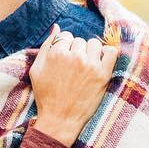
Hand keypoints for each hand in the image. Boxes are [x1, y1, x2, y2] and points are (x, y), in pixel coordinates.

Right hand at [28, 25, 117, 146]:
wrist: (60, 120)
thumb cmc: (46, 96)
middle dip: (77, 50)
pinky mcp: (103, 75)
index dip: (65, 47)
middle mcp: (74, 56)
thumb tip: (57, 27)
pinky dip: (107, 54)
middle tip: (74, 68)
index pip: (66, 36)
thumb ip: (46, 46)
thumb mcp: (37, 70)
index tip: (65, 60)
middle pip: (80, 41)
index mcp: (56, 53)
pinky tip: (100, 63)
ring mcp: (90, 65)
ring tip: (86, 66)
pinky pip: (111, 52)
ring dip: (91, 52)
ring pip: (94, 44)